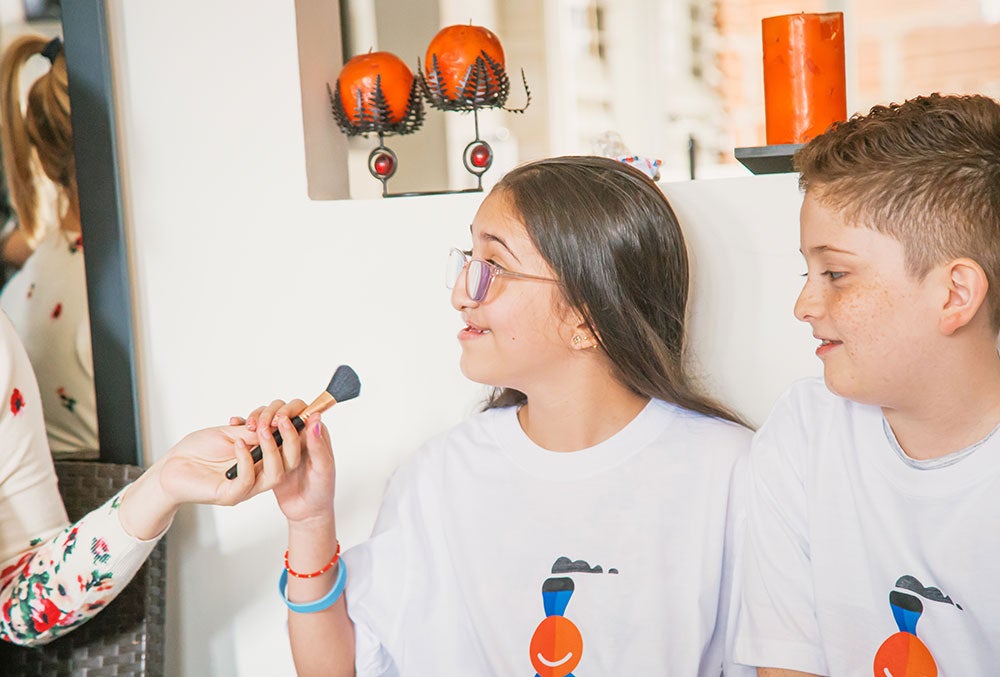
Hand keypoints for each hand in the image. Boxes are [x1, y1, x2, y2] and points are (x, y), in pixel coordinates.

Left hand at [157, 422, 282, 506]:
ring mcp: (246, 488)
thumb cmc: (198, 450)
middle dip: (291, 440)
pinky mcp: (230, 496)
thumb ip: (253, 431)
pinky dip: (246, 460)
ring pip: (275, 475)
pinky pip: (247, 481)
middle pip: (290, 464)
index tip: (291, 414)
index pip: (290, 450)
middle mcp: (258, 475)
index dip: (295, 433)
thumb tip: (278, 423)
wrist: (172, 465)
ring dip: (272, 450)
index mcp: (261, 460)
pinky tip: (238, 443)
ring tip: (263, 430)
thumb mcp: (230, 433)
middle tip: (283, 421)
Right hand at [241, 400, 336, 525]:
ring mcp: (283, 442)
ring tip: (248, 426)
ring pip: (268, 419)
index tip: (279, 420)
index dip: (289, 411)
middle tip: (261, 426)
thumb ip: (318, 445)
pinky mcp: (269, 450)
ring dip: (257, 419)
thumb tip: (314, 421)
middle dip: (270, 414)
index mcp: (314, 434)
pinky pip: (257, 432)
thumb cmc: (320, 490)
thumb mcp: (322, 469)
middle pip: (283, 411)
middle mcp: (299, 434)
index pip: (302, 410)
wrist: (306, 510)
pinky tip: (238, 425)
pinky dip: (247, 428)